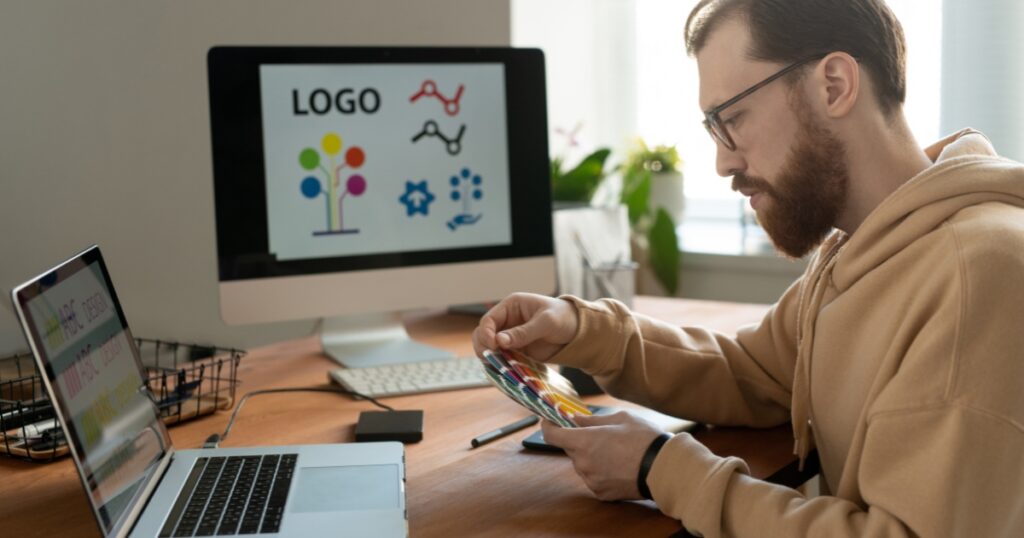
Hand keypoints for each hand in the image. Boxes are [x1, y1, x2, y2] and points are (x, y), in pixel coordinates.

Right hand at [472, 292, 578, 361]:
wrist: (578, 331)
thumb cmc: (563, 318)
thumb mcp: (546, 322)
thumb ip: (523, 332)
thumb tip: (500, 341)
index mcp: (511, 306)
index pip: (489, 320)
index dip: (486, 333)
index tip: (493, 345)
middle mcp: (507, 321)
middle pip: (483, 334)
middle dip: (483, 346)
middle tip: (491, 358)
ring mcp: (510, 337)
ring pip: (489, 348)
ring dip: (490, 357)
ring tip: (497, 365)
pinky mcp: (516, 351)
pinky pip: (502, 358)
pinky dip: (500, 365)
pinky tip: (503, 370)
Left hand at [541, 411, 663, 500]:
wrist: (664, 468)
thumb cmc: (644, 439)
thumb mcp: (620, 418)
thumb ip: (592, 420)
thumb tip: (575, 419)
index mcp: (585, 441)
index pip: (552, 436)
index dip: (548, 427)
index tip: (549, 421)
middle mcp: (584, 463)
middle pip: (570, 449)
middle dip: (579, 441)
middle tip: (598, 435)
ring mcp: (591, 480)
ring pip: (582, 464)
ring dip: (590, 457)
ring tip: (615, 451)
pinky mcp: (601, 493)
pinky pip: (593, 479)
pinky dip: (600, 471)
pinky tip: (618, 466)